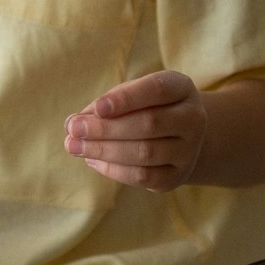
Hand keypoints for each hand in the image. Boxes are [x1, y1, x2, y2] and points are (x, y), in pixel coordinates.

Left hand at [64, 70, 205, 191]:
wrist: (179, 137)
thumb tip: (72, 123)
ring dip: (104, 150)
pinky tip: (92, 160)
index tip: (98, 108)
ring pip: (145, 153)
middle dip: (106, 128)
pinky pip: (144, 176)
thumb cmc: (145, 107)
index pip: (157, 90)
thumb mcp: (130, 96)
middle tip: (73, 129)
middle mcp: (193, 118)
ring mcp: (189, 150)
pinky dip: (113, 170)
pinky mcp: (177, 176)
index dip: (127, 99)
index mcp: (181, 88)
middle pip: (149, 124)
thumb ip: (103, 105)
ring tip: (74, 146)